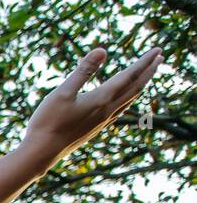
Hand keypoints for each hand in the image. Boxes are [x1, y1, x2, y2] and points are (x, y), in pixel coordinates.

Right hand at [21, 46, 162, 169]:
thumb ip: (83, 71)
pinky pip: (120, 111)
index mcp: (101, 98)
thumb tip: (103, 50)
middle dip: (149, 71)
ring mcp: (102, 121)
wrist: (42, 153)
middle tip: (160, 57)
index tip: (157, 50)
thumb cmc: (49, 122)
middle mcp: (107, 110)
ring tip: (147, 76)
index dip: (144, 62)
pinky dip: (128, 100)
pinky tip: (124, 101)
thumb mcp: (62, 92)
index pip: (130, 76)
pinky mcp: (95, 128)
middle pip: (135, 88)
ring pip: (129, 100)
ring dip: (141, 85)